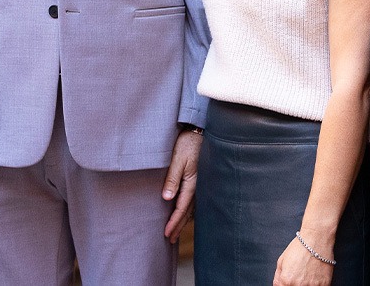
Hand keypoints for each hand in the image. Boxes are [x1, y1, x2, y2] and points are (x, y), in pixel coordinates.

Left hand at [161, 128, 202, 242]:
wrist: (202, 130)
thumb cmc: (189, 143)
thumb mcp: (178, 159)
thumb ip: (173, 178)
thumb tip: (167, 198)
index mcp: (193, 183)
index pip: (182, 208)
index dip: (173, 222)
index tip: (166, 234)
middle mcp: (199, 186)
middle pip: (187, 212)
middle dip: (178, 226)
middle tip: (170, 239)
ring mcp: (201, 184)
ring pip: (192, 207)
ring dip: (183, 220)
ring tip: (176, 231)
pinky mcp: (201, 179)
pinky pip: (195, 200)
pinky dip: (189, 210)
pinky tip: (186, 213)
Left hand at [274, 236, 333, 285]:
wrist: (317, 239)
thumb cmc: (300, 247)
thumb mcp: (281, 261)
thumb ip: (278, 278)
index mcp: (286, 280)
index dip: (286, 285)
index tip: (289, 283)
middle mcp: (299, 285)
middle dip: (295, 285)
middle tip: (299, 277)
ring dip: (306, 285)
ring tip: (307, 276)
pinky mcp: (325, 284)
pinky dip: (316, 285)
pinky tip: (315, 277)